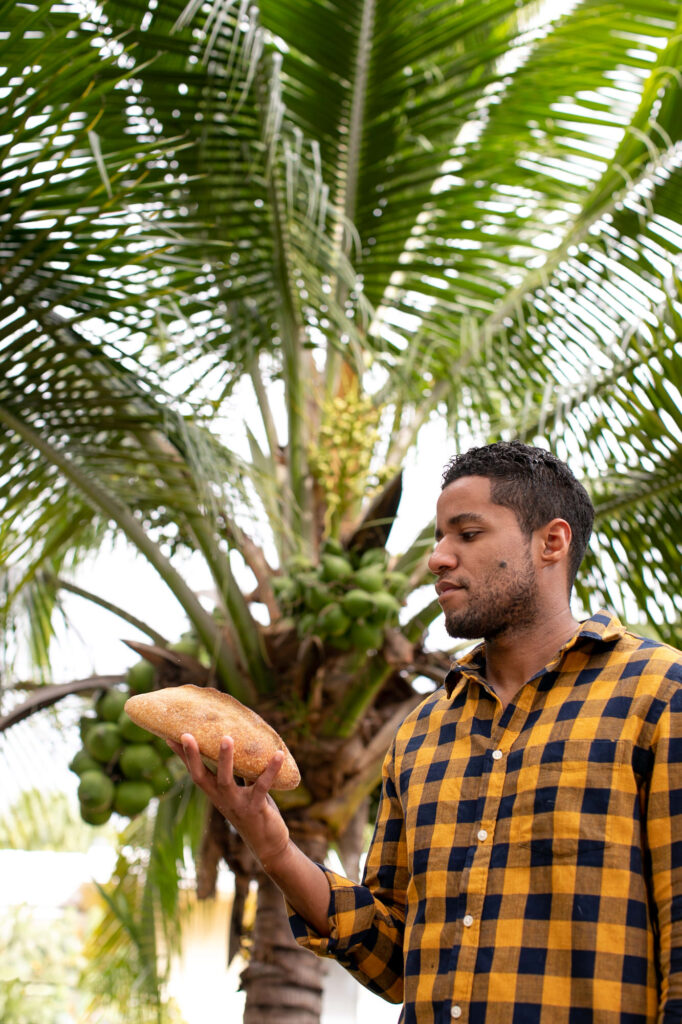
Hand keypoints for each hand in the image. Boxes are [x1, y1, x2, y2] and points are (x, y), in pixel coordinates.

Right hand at [168, 733, 290, 867]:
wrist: (268, 845)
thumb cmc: (255, 812)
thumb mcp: (245, 790)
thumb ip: (243, 771)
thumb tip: (246, 744)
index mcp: (216, 793)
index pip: (195, 772)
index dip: (183, 756)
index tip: (170, 737)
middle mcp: (221, 799)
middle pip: (201, 777)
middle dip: (193, 756)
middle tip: (186, 735)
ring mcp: (237, 804)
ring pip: (226, 781)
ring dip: (225, 759)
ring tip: (227, 737)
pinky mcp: (255, 808)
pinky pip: (262, 786)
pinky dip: (271, 770)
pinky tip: (278, 754)